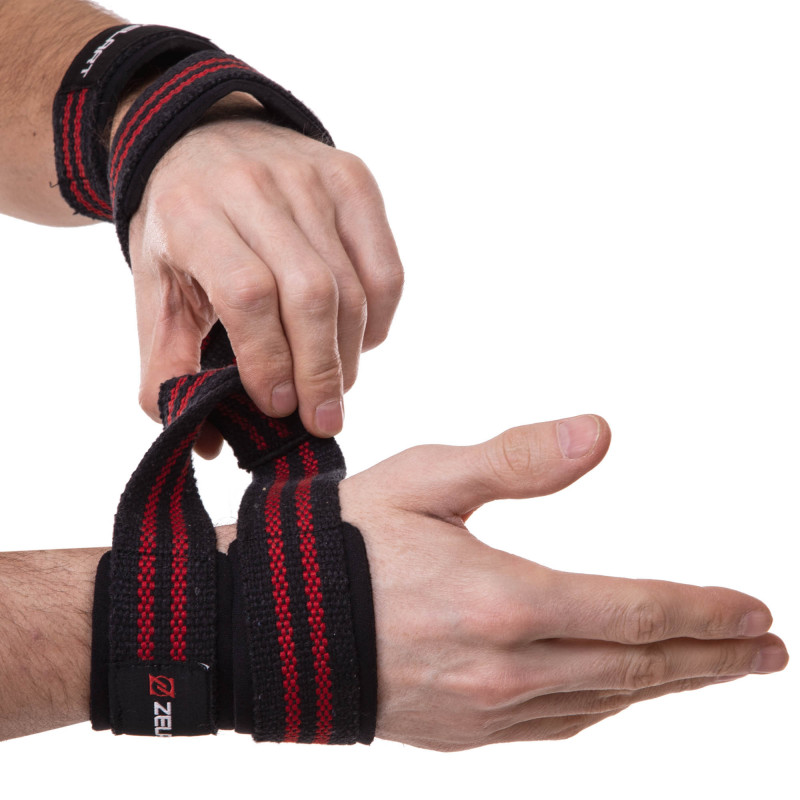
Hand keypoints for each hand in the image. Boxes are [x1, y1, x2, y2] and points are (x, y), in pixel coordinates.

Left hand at [127, 103, 402, 451]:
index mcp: (192, 213)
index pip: (248, 293)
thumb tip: (214, 442)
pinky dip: (379, 320)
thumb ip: (169, 367)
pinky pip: (385, 268)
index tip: (278, 406)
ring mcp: (311, 178)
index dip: (269, 359)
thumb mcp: (155, 290)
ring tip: (335, 387)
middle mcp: (255, 186)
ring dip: (349, 353)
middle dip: (321, 370)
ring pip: (351, 286)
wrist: (205, 141)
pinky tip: (358, 341)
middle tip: (322, 419)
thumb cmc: (183, 230)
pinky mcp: (354, 181)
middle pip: (310, 293)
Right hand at [339, 414, 787, 749]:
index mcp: (501, 601)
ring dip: (666, 684)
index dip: (702, 612)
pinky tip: (622, 694)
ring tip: (713, 670)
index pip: (634, 612)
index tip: (756, 611)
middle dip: (710, 658)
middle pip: (635, 667)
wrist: (263, 623)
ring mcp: (483, 712)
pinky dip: (604, 707)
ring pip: (603, 701)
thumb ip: (517, 459)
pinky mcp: (459, 735)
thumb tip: (603, 434)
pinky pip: (556, 726)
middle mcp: (503, 670)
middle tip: (766, 650)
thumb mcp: (425, 479)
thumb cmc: (341, 541)